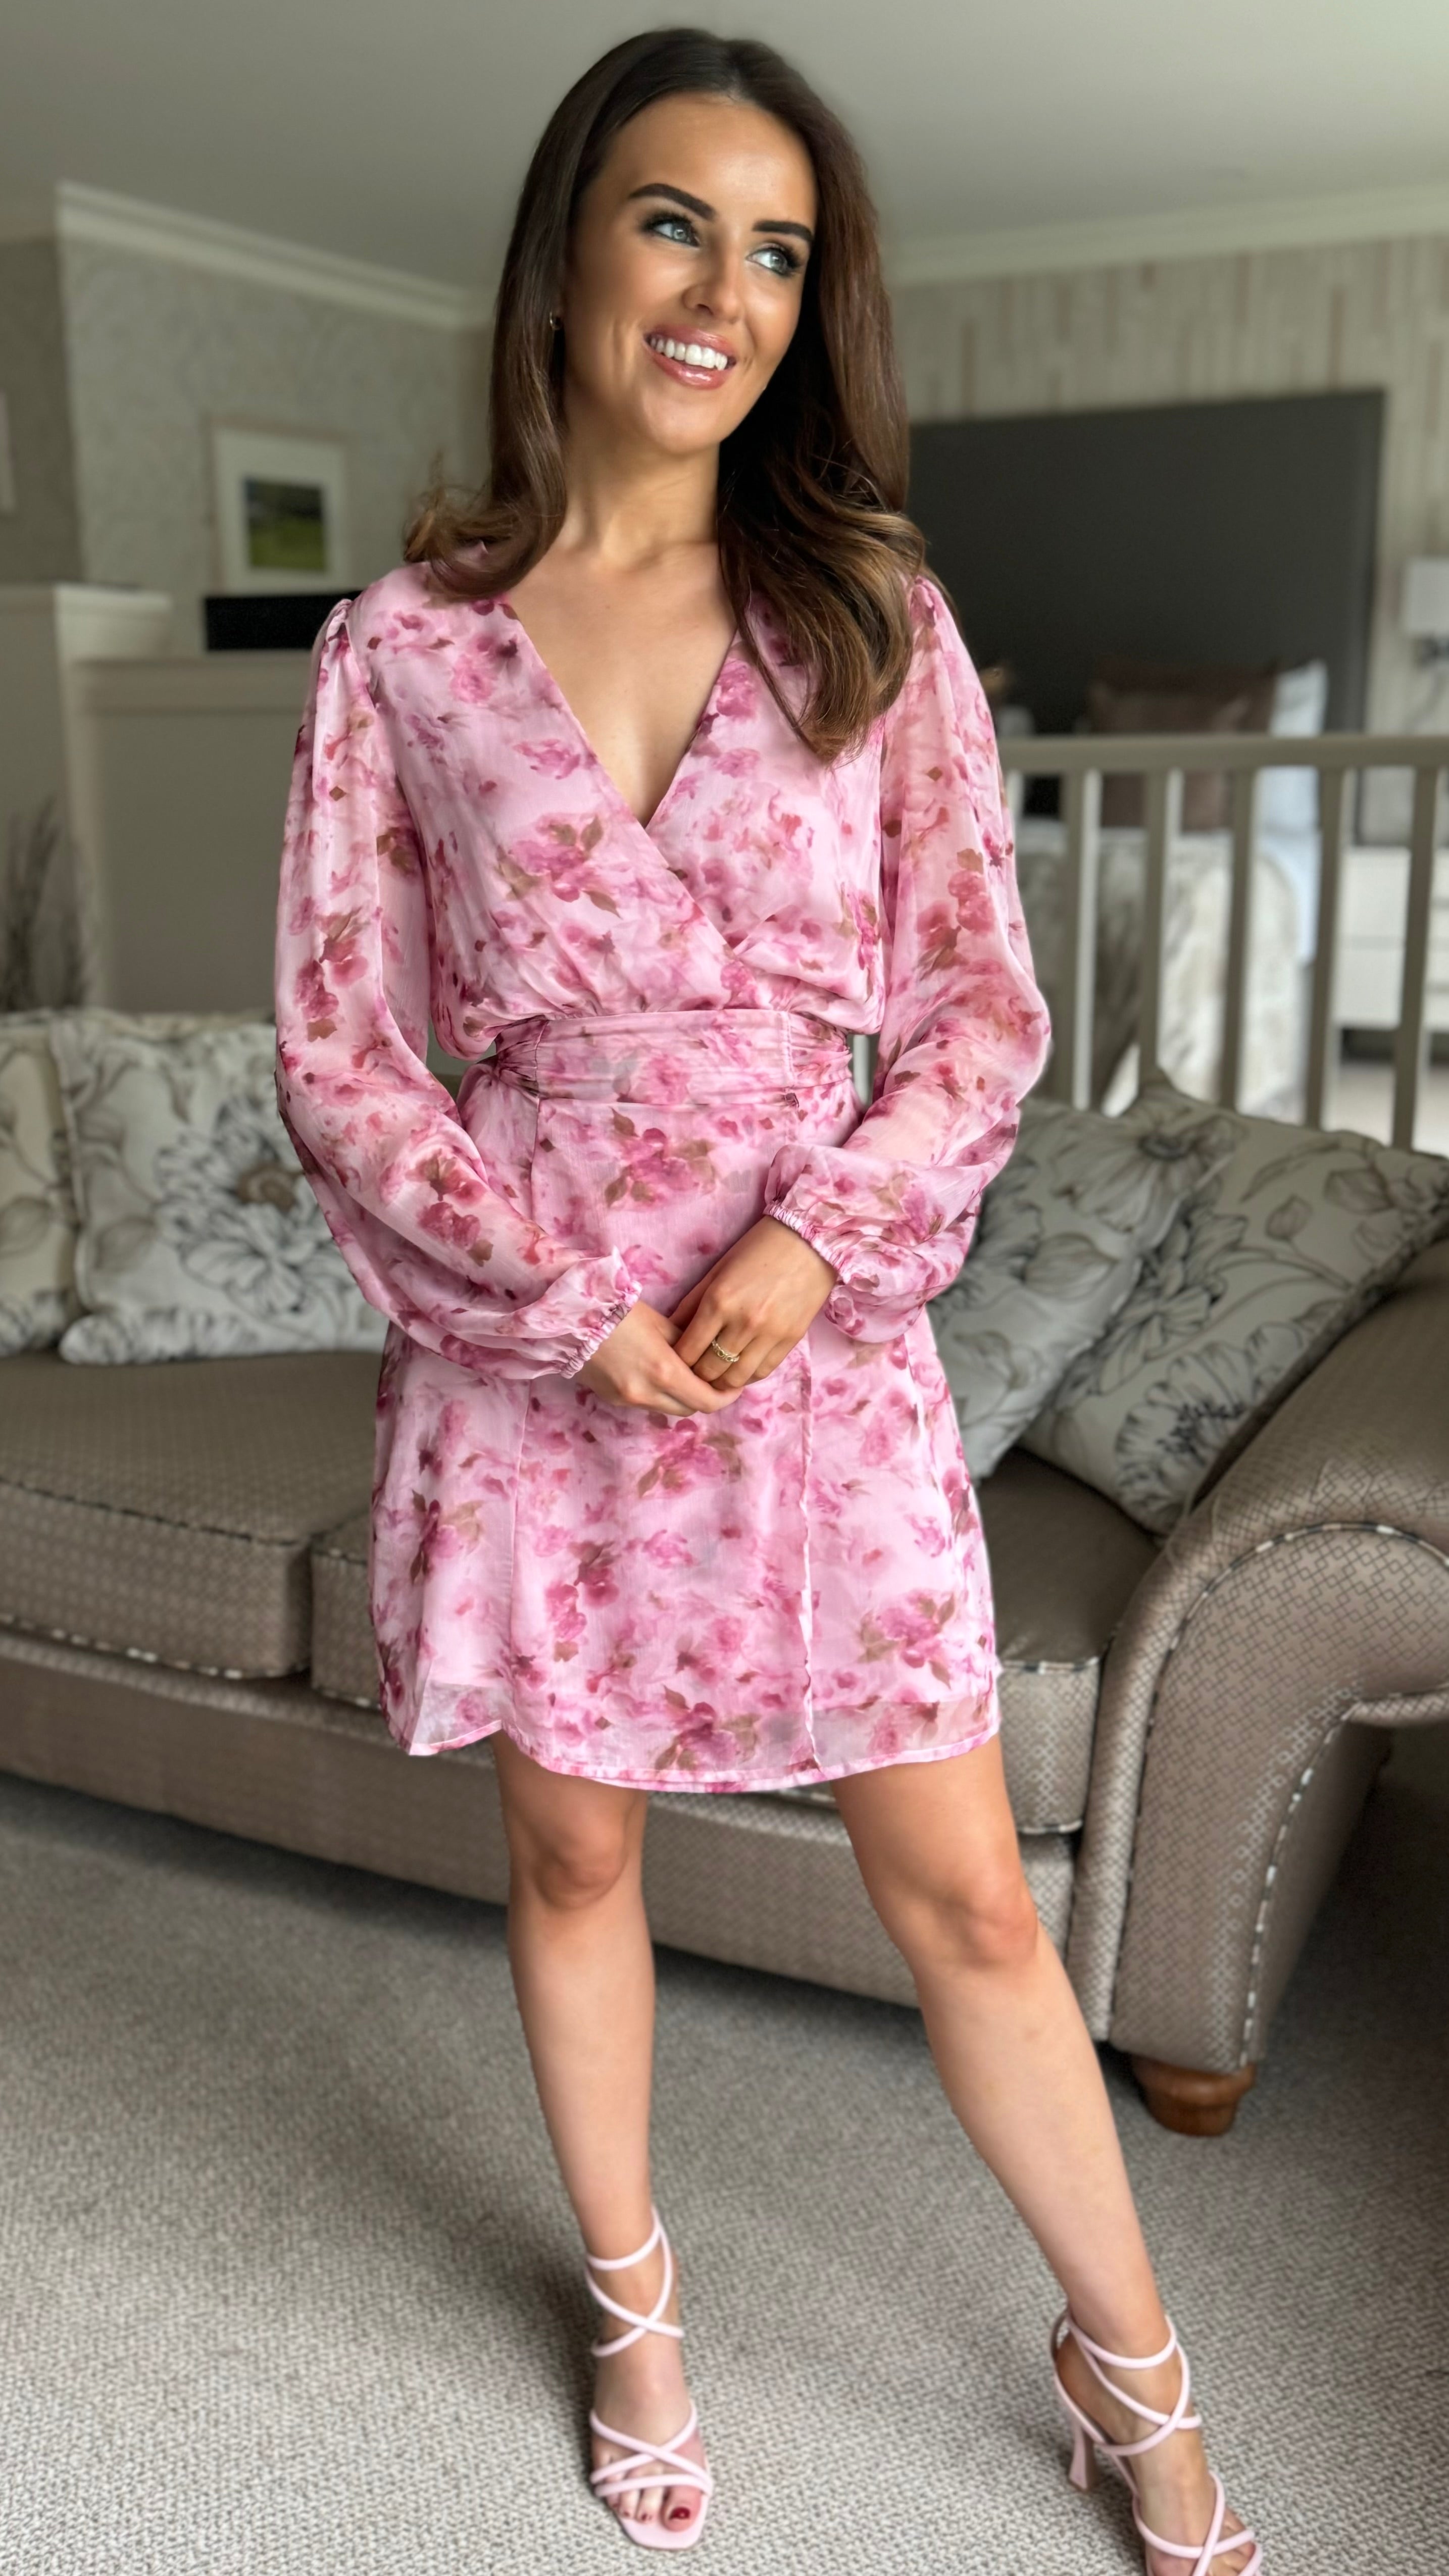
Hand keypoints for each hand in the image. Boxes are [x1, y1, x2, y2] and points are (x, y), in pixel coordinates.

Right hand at [574, 1299, 737, 1416]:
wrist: (568, 1319)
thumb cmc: (617, 1311)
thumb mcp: (661, 1323)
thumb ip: (687, 1346)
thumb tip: (707, 1359)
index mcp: (664, 1372)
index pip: (707, 1401)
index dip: (726, 1396)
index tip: (732, 1385)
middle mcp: (647, 1393)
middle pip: (690, 1409)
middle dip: (704, 1397)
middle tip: (712, 1379)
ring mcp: (627, 1400)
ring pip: (667, 1409)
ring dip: (680, 1397)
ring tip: (684, 1374)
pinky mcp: (612, 1399)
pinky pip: (646, 1404)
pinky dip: (658, 1394)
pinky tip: (654, 1373)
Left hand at [669, 1217, 837, 1388]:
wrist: (809, 1242)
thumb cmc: (758, 1249)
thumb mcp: (717, 1271)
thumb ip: (691, 1304)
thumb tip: (670, 1332)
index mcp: (719, 1301)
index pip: (688, 1351)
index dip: (677, 1362)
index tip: (675, 1361)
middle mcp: (743, 1323)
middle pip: (709, 1370)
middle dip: (696, 1375)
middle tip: (693, 1371)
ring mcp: (769, 1335)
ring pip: (735, 1379)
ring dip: (721, 1381)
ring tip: (716, 1374)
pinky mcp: (790, 1340)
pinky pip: (762, 1372)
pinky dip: (747, 1376)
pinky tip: (740, 1368)